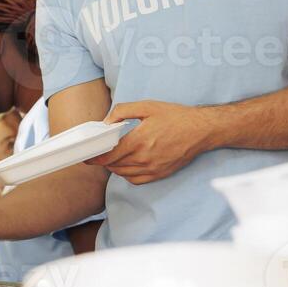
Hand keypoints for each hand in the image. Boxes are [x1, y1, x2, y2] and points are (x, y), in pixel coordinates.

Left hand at [93, 101, 219, 184]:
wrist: (201, 130)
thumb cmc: (175, 116)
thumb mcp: (147, 106)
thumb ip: (122, 111)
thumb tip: (105, 122)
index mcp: (139, 141)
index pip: (108, 155)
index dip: (94, 157)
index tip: (86, 156)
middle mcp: (144, 158)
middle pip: (113, 165)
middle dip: (103, 159)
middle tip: (99, 151)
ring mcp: (153, 169)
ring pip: (123, 173)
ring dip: (114, 166)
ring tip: (112, 155)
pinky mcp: (160, 174)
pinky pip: (135, 180)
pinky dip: (126, 174)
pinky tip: (126, 164)